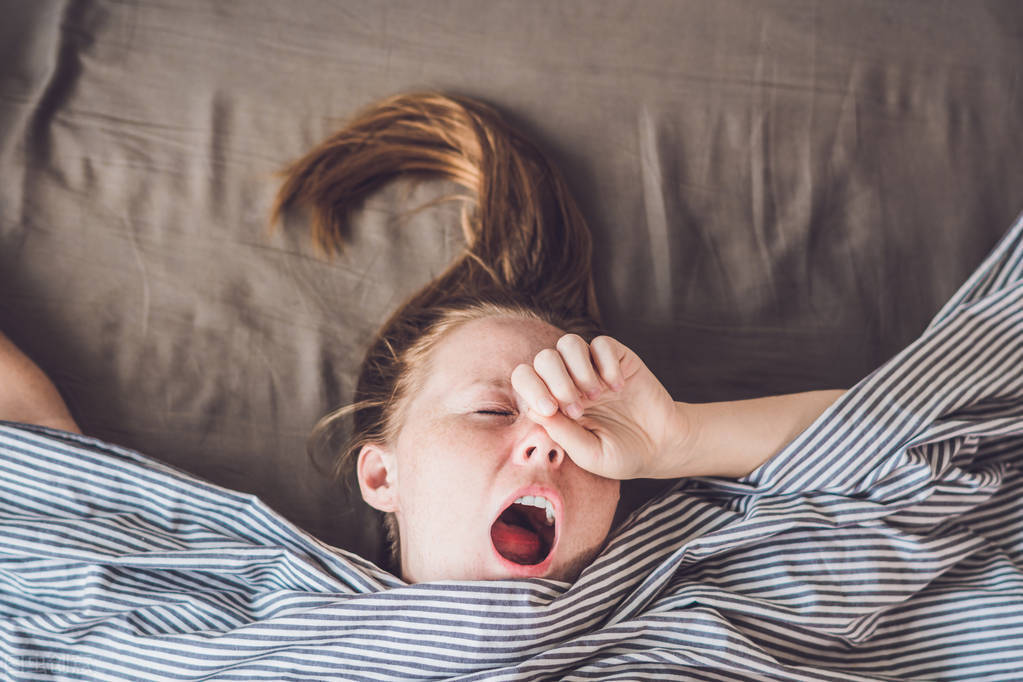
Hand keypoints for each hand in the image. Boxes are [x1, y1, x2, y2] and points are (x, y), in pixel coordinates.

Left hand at [510, 334, 687, 479]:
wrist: (662, 447)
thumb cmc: (620, 455)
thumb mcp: (589, 453)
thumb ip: (561, 433)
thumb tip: (533, 410)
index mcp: (554, 403)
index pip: (525, 379)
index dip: (530, 388)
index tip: (550, 410)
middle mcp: (569, 381)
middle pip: (544, 358)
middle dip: (556, 381)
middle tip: (577, 409)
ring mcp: (593, 368)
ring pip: (569, 343)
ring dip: (578, 369)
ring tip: (596, 395)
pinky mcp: (618, 358)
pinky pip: (602, 343)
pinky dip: (606, 363)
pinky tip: (618, 386)